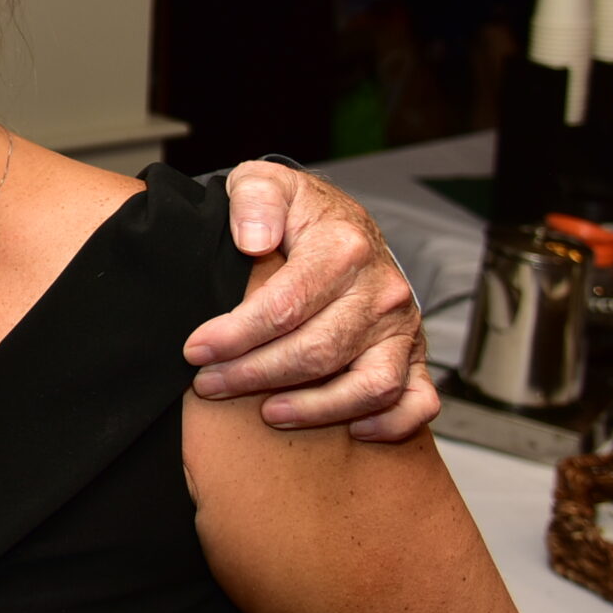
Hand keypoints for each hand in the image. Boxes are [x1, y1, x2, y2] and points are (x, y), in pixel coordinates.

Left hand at [184, 161, 435, 441]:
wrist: (338, 223)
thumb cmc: (295, 211)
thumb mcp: (263, 183)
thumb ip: (253, 201)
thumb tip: (252, 240)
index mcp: (344, 247)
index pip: (285, 305)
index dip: (235, 334)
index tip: (195, 350)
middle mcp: (381, 290)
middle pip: (318, 350)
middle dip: (255, 374)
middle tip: (209, 384)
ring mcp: (402, 326)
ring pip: (369, 386)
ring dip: (316, 408)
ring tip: (267, 413)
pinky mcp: (414, 353)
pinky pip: (416, 401)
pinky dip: (391, 423)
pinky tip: (349, 429)